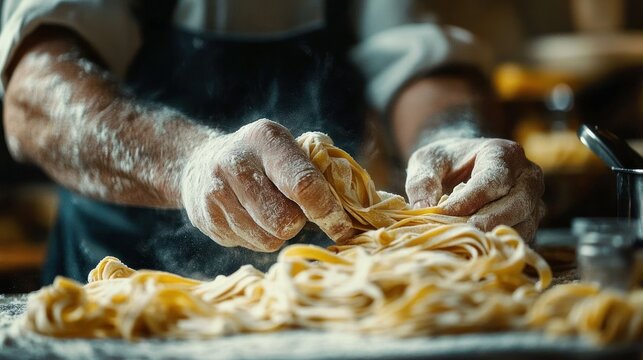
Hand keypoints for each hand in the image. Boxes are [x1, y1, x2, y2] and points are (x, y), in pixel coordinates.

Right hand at [180, 119, 352, 251]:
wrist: (200, 162)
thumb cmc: (263, 159)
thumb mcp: (287, 149)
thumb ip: (317, 171)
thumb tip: (353, 209)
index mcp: (266, 139)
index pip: (303, 184)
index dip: (327, 210)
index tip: (342, 228)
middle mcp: (235, 162)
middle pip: (284, 219)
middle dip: (298, 222)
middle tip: (295, 211)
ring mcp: (215, 192)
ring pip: (268, 239)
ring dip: (278, 232)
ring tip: (269, 211)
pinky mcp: (206, 219)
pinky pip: (249, 245)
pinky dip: (258, 236)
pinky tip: (249, 216)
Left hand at [405, 137, 544, 240]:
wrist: (462, 166)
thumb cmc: (445, 162)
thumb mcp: (426, 162)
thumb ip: (422, 182)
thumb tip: (424, 210)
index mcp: (503, 153)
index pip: (493, 179)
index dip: (469, 199)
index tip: (444, 212)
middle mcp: (527, 175)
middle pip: (516, 203)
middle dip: (488, 221)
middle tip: (462, 232)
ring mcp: (533, 200)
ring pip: (524, 224)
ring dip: (494, 235)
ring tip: (466, 240)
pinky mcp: (529, 221)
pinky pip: (521, 237)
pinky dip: (499, 244)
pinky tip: (476, 246)